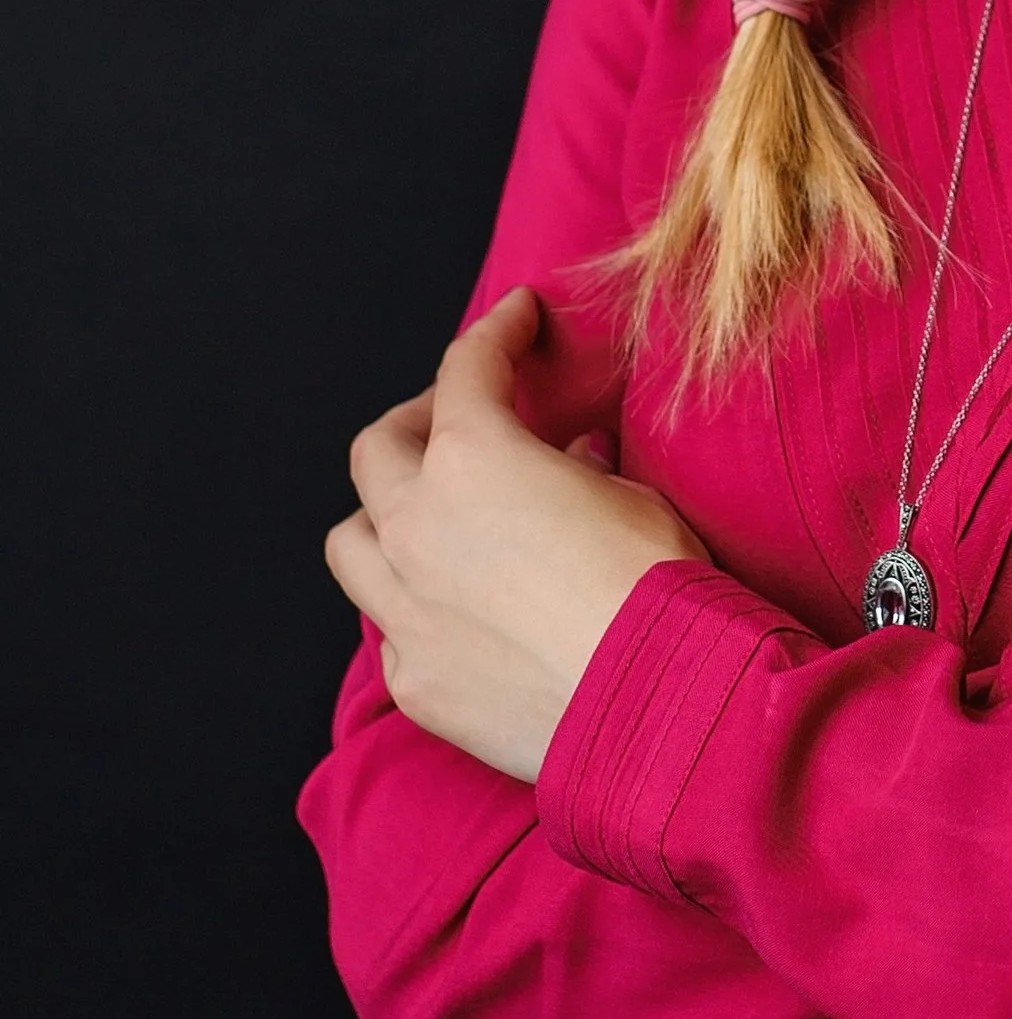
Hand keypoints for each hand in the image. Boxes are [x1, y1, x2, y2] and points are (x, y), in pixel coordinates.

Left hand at [323, 287, 710, 782]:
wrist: (653, 699)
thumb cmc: (654, 582)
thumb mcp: (631, 494)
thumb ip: (577, 471)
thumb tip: (570, 463)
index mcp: (474, 459)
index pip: (467, 369)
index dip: (496, 333)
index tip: (515, 319)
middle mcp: (418, 526)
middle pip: (377, 451)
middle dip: (416, 421)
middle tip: (454, 420)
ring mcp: (405, 609)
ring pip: (352, 542)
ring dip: (386, 518)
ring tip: (430, 520)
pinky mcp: (414, 679)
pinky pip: (388, 627)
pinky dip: (413, 604)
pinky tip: (457, 608)